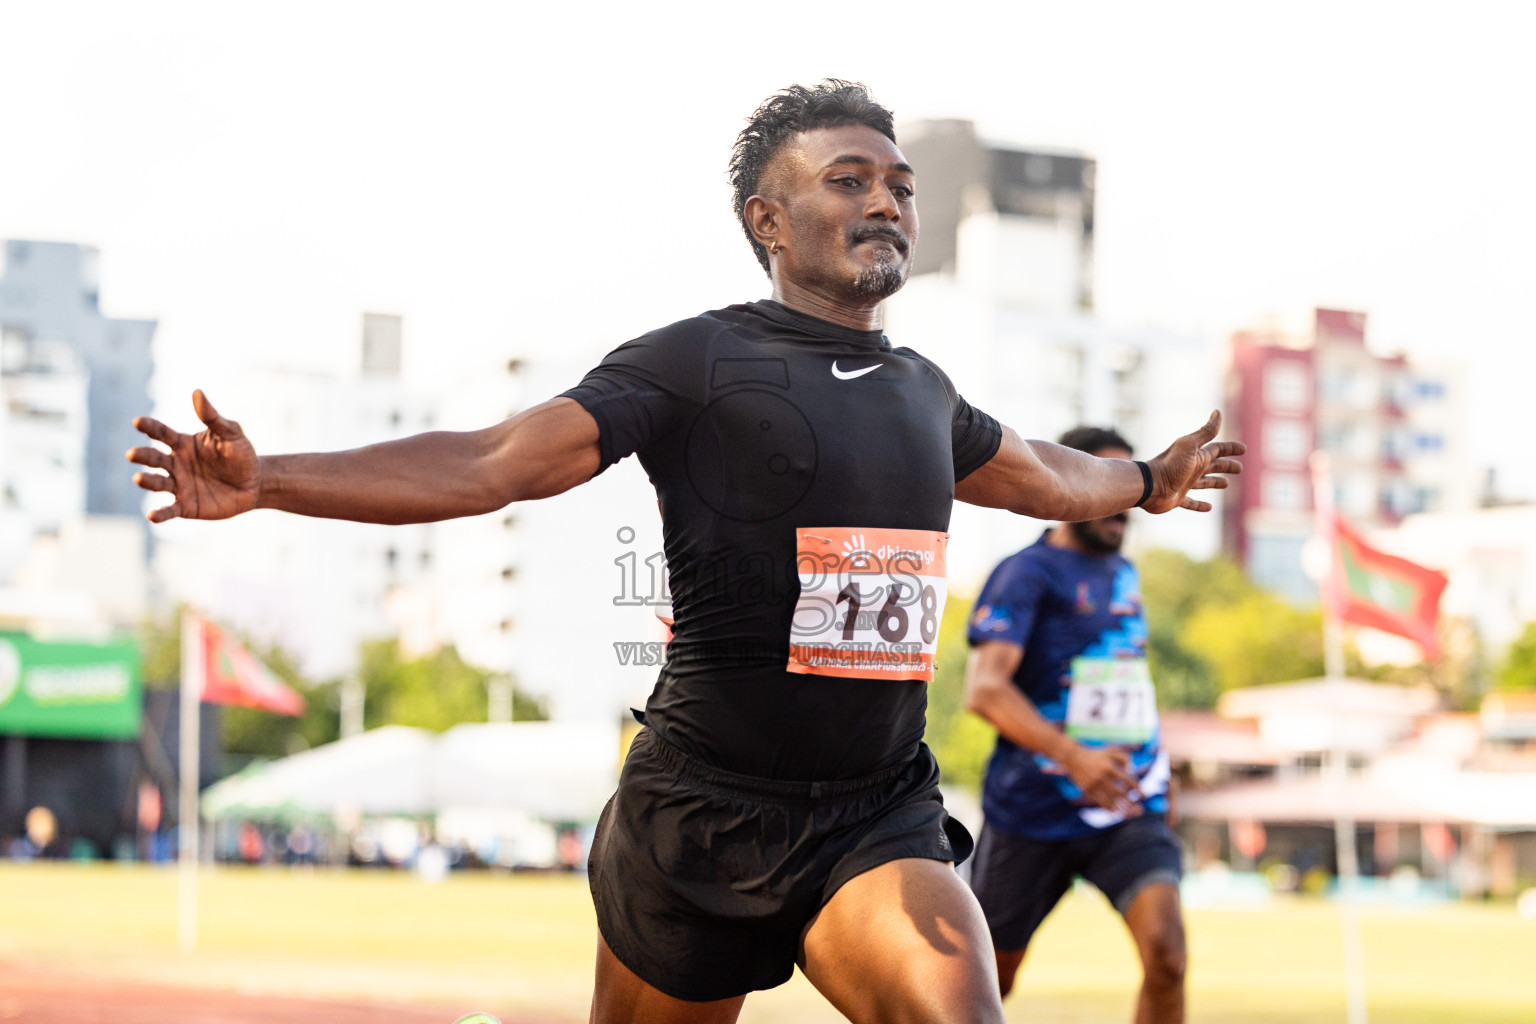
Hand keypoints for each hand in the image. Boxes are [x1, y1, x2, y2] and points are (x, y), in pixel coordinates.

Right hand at [126, 390, 259, 522]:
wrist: (255, 484)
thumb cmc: (241, 455)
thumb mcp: (231, 434)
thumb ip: (213, 417)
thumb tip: (197, 393)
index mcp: (182, 444)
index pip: (162, 434)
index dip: (150, 427)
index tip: (138, 422)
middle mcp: (175, 464)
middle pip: (154, 458)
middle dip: (142, 456)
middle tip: (132, 454)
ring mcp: (179, 485)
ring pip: (157, 483)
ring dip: (147, 481)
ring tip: (139, 478)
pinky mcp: (186, 505)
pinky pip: (170, 510)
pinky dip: (160, 513)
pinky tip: (151, 516)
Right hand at [1062, 743, 1143, 816]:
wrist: (1073, 757)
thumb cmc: (1094, 754)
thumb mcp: (1109, 751)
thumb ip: (1123, 757)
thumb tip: (1131, 770)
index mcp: (1110, 766)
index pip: (1127, 780)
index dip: (1137, 789)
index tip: (1144, 796)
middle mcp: (1102, 776)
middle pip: (1120, 793)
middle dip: (1131, 802)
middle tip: (1139, 810)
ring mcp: (1094, 783)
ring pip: (1110, 799)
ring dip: (1120, 808)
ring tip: (1128, 814)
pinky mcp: (1087, 789)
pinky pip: (1099, 801)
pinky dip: (1107, 808)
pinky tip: (1113, 813)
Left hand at [1142, 410, 1244, 513]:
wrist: (1149, 486)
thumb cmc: (1170, 465)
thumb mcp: (1190, 446)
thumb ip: (1205, 432)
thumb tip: (1218, 411)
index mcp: (1196, 456)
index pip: (1218, 450)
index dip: (1230, 449)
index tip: (1244, 449)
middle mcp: (1191, 468)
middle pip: (1213, 465)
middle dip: (1227, 466)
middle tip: (1241, 468)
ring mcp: (1184, 483)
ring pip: (1204, 482)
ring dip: (1215, 482)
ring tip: (1226, 484)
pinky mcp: (1177, 498)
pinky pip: (1191, 502)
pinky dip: (1200, 505)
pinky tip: (1209, 507)